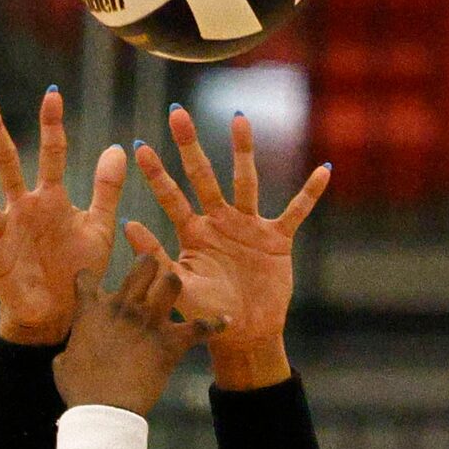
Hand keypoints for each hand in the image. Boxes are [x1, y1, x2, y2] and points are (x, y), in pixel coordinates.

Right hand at [0, 89, 126, 345]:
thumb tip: (119, 147)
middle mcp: (25, 208)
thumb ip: (106, 188)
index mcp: (51, 198)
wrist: (62, 310)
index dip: (52, 125)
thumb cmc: (77, 265)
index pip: (52, 153)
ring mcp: (8, 233)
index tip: (52, 94)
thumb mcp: (98, 226)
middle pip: (7, 164)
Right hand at [53, 253, 199, 415]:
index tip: (94, 287)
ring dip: (175, 287)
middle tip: (151, 275)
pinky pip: (201, 327)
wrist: (104, 409)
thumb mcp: (63, 363)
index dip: (90, 280)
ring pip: (172, 282)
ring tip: (176, 294)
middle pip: (143, 264)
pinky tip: (224, 322)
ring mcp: (149, 322)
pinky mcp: (171, 342)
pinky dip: (214, 325)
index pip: (88, 277)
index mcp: (92, 311)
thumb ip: (70, 348)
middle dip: (149, 265)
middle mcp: (123, 307)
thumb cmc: (80, 389)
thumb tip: (68, 353)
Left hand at [130, 104, 330, 388]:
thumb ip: (155, 256)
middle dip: (189, 147)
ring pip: (246, 182)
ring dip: (243, 151)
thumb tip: (125, 224)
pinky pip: (296, 212)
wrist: (246, 335)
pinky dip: (309, 193)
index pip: (170, 197)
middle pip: (203, 177)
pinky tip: (324, 171)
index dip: (155, 173)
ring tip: (239, 119)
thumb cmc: (209, 314)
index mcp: (193, 234)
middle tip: (177, 113)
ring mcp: (248, 227)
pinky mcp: (276, 239)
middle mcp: (219, 222)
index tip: (138, 145)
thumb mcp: (179, 287)